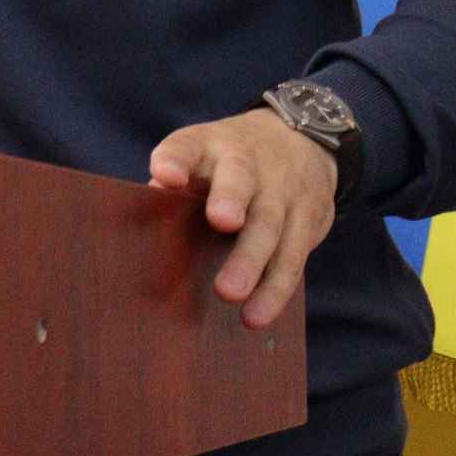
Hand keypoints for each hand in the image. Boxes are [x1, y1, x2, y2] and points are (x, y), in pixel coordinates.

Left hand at [148, 108, 337, 329]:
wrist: (300, 141)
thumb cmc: (228, 162)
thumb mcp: (200, 156)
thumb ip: (174, 185)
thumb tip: (145, 220)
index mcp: (209, 144)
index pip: (187, 146)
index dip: (176, 159)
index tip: (165, 175)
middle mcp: (248, 161)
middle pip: (240, 178)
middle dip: (231, 199)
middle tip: (221, 221)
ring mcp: (283, 188)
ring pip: (271, 223)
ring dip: (252, 261)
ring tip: (229, 293)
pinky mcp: (309, 218)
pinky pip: (293, 256)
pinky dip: (275, 289)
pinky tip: (256, 315)